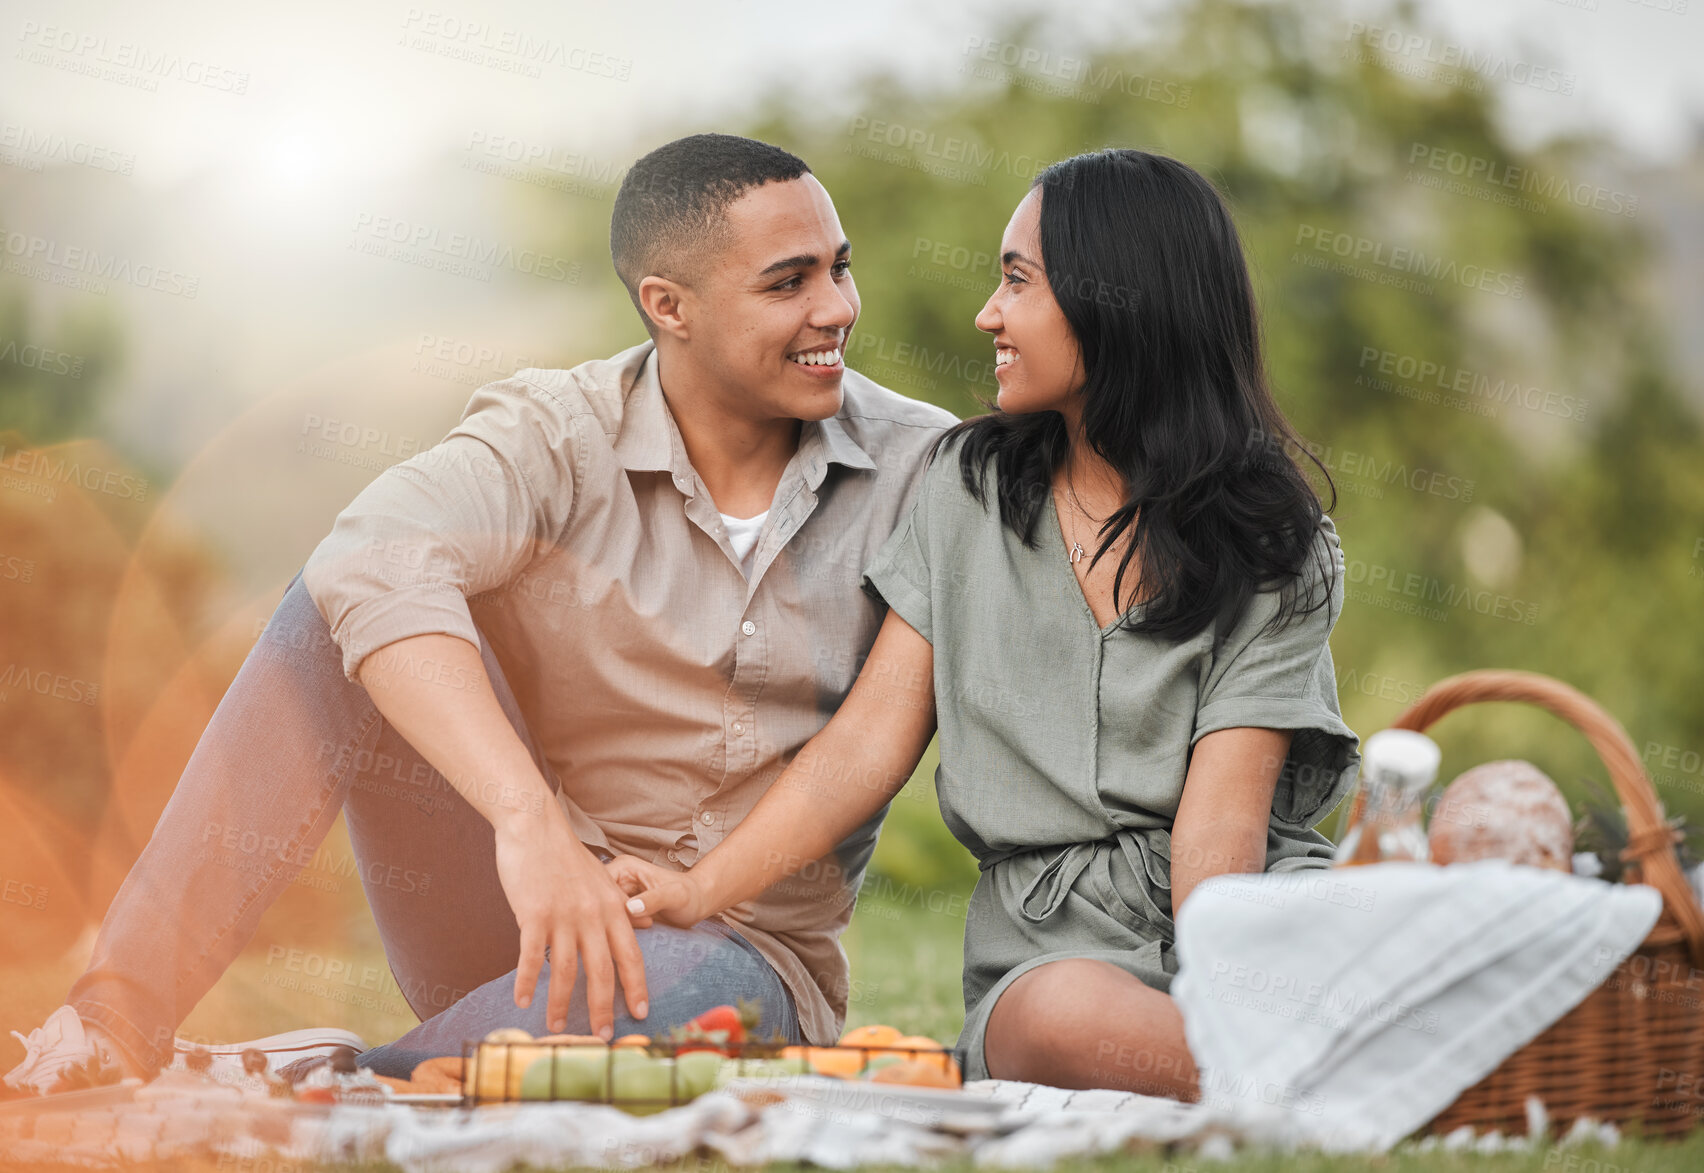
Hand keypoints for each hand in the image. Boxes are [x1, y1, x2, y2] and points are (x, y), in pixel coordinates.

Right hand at [492, 808, 648, 1037]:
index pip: (630, 955)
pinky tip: (523, 1001)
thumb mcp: (605, 878)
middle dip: (602, 1008)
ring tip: (556, 1028)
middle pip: (602, 971)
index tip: (640, 1012)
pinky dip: (527, 982)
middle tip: (602, 1036)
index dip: (636, 986)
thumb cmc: (567, 855)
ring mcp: (564, 916)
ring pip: (566, 971)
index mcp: (613, 907)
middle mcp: (593, 915)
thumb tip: (648, 921)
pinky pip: (531, 957)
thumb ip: (623, 904)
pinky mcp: (534, 915)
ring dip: (560, 1004)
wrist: (535, 827)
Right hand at [604, 854, 714, 928]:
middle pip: (596, 904)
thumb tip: (630, 908)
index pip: (600, 889)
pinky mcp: (618, 909)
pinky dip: (615, 933)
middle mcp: (615, 879)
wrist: (696, 904)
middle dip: (609, 921)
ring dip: (612, 929)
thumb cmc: (689, 896)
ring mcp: (615, 894)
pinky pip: (607, 923)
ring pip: (600, 916)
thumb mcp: (675, 896)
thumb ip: (654, 899)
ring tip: (639, 930)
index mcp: (624, 867)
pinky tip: (630, 938)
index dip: (607, 909)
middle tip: (639, 928)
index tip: (628, 923)